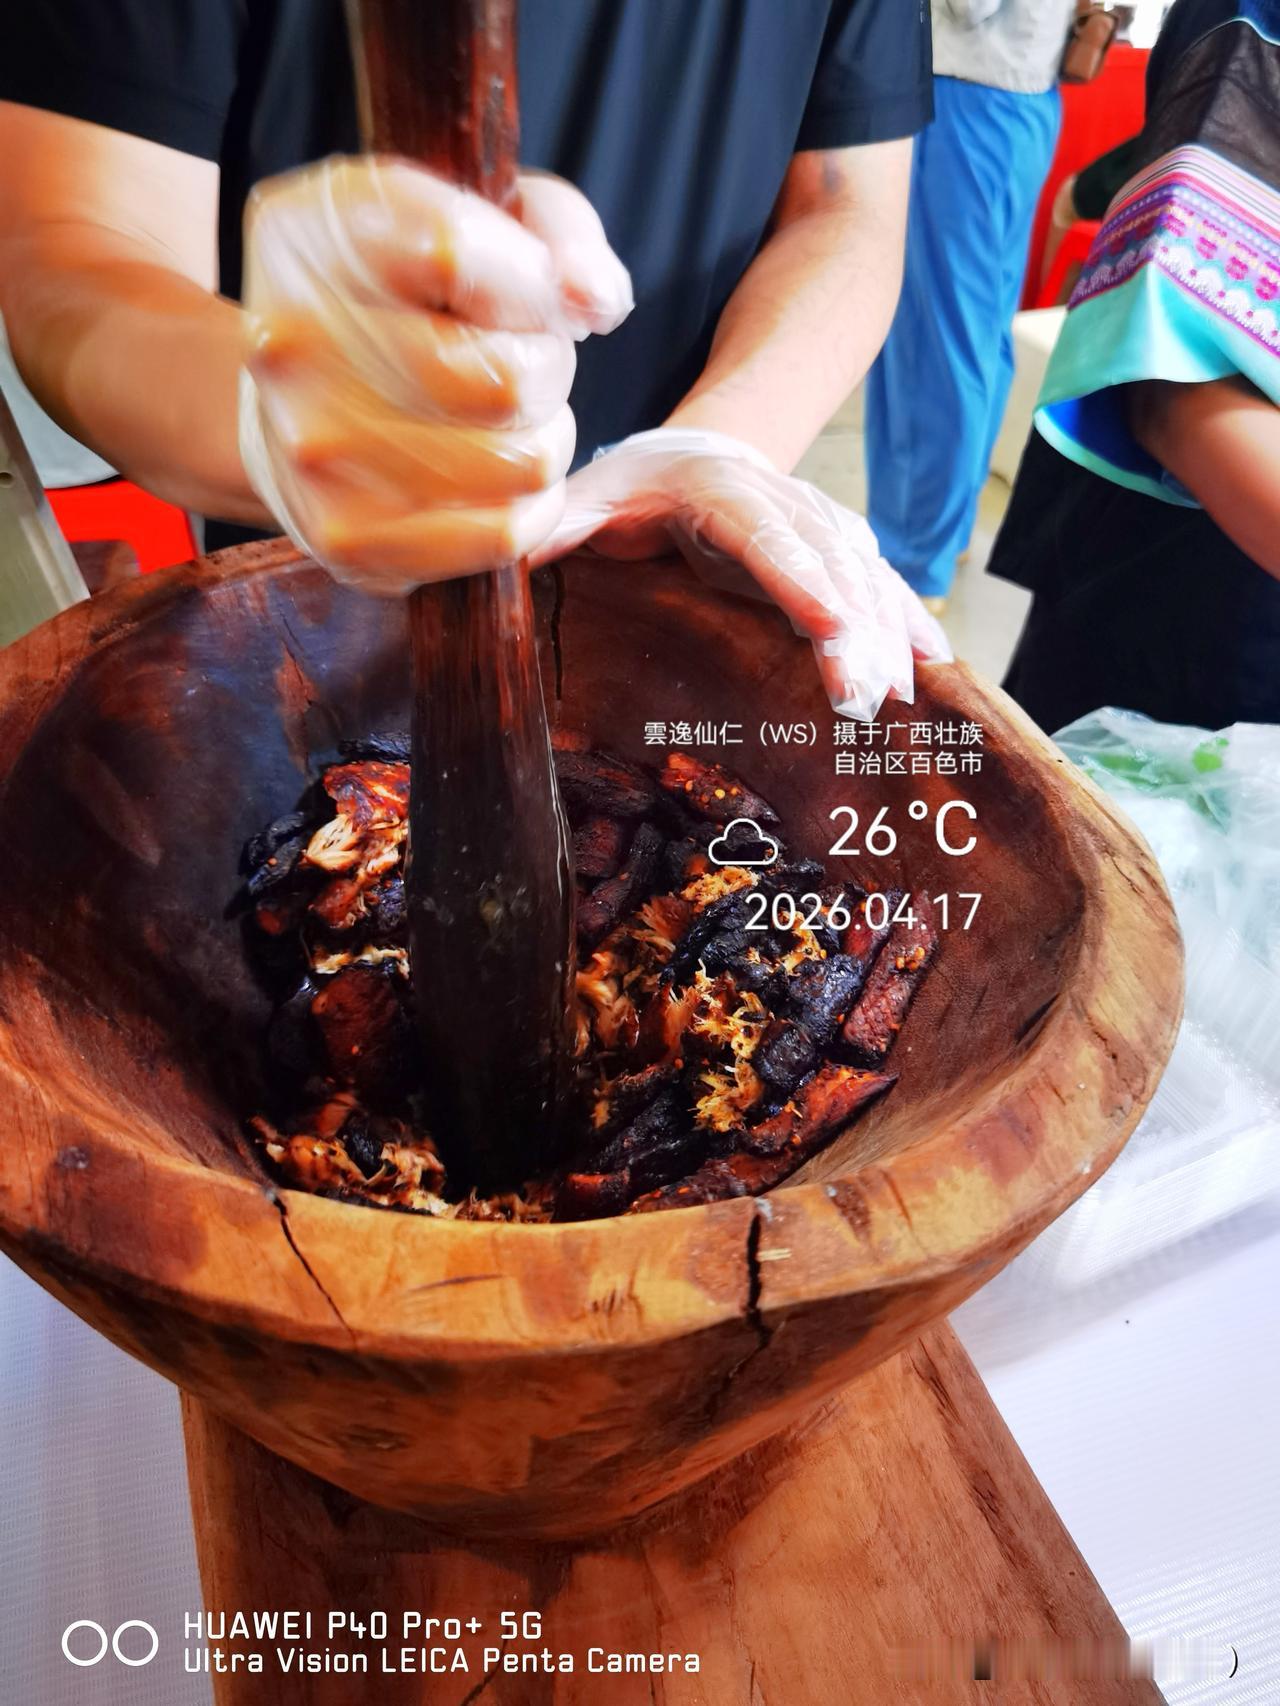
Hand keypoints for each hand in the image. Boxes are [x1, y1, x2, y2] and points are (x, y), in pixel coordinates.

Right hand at [238, 158, 631, 594]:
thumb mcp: (479, 216)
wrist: (295, 398)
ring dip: (541, 443)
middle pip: (509, 380)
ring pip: (520, 465)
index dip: (526, 281)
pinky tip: (499, 479)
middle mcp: (298, 346)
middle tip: (516, 365)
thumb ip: (557, 232)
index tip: (518, 288)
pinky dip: (527, 510)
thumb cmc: (406, 296)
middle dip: (546, 370)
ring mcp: (315, 454)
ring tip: (503, 421)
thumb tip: (594, 301)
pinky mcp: (347, 538)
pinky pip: (501, 536)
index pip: (458, 251)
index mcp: (316, 234)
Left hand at [532, 428, 951, 719]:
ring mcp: (816, 525)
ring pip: (862, 577)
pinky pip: (879, 584)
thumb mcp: (587, 497)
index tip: (827, 621)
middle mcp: (781, 502)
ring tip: (899, 694)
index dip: (797, 577)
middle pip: (824, 565)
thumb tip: (512, 550)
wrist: (689, 453)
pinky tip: (934, 662)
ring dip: (885, 634)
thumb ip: (558, 524)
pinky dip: (907, 620)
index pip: (764, 536)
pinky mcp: (835, 552)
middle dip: (851, 629)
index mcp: (719, 490)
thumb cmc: (631, 486)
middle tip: (863, 694)